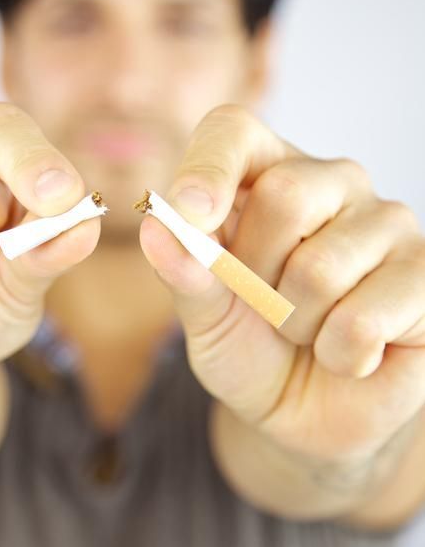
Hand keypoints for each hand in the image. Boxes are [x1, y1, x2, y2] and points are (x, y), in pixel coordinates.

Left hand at [139, 103, 424, 462]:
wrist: (307, 414)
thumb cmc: (252, 349)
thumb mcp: (205, 317)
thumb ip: (185, 273)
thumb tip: (158, 229)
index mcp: (266, 172)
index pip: (232, 132)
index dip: (208, 168)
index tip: (188, 214)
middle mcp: (333, 183)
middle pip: (284, 196)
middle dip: (256, 276)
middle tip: (267, 307)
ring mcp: (388, 223)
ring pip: (320, 268)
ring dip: (297, 324)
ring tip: (309, 331)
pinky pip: (362, 319)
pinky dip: (340, 356)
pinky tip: (351, 353)